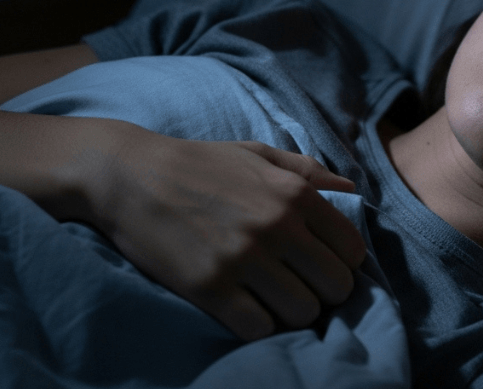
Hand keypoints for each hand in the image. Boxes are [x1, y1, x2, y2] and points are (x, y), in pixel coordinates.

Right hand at [84, 131, 366, 340]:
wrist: (129, 174)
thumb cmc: (197, 164)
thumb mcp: (256, 154)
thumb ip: (306, 171)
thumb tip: (351, 190)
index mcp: (294, 194)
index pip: (353, 251)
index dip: (341, 264)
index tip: (317, 266)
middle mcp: (276, 226)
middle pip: (336, 288)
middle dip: (322, 293)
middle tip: (296, 287)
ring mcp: (243, 258)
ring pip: (303, 313)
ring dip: (290, 313)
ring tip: (269, 299)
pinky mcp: (211, 287)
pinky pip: (259, 328)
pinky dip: (257, 325)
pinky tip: (243, 309)